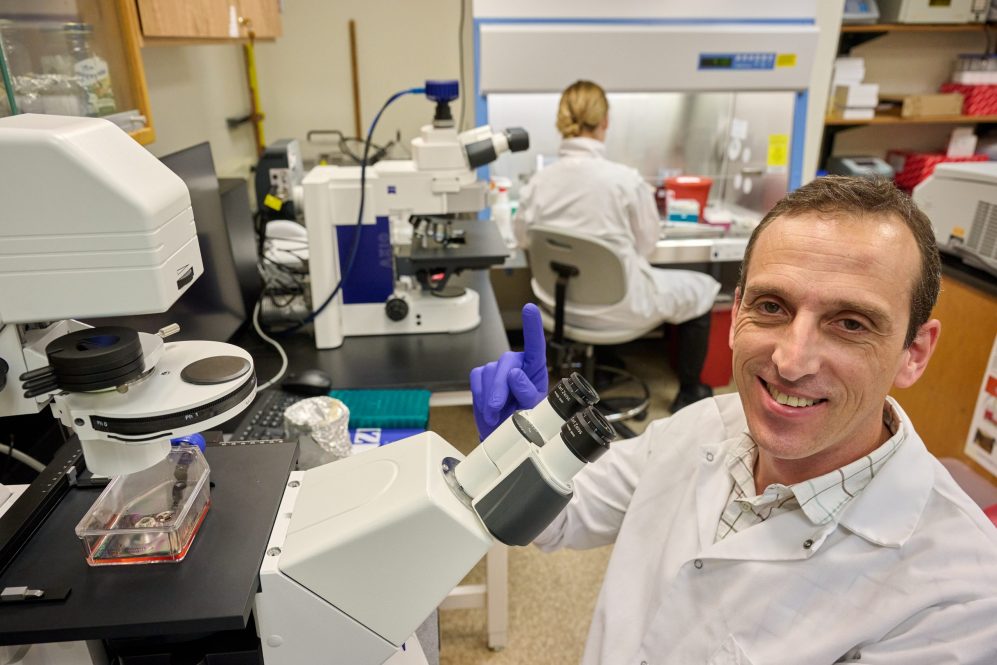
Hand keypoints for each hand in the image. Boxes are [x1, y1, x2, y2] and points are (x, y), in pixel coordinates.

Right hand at [470, 303, 548, 438]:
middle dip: (499, 387)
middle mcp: (516, 363)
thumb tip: (515, 374)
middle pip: (506, 363)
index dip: (532, 326)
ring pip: (489, 372)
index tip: (529, 309)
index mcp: (535, 368)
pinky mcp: (482, 375)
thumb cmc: (524, 418)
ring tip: (496, 415)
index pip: (535, 345)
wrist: (504, 432)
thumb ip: (527, 393)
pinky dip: (480, 396)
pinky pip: (477, 379)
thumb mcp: (534, 409)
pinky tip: (487, 408)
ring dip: (489, 397)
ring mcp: (498, 368)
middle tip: (496, 408)